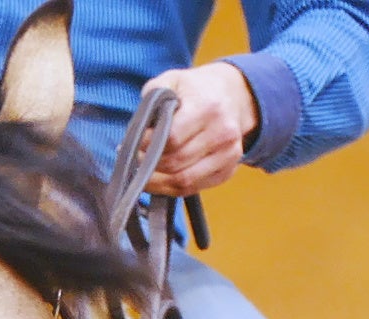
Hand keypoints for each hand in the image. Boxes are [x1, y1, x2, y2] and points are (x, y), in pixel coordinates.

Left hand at [141, 61, 257, 194]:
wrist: (233, 95)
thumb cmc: (196, 89)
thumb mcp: (172, 80)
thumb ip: (153, 96)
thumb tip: (138, 126)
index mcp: (208, 107)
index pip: (172, 138)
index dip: (148, 144)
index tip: (134, 142)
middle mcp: (223, 133)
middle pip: (175, 162)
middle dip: (148, 164)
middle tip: (134, 158)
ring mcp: (229, 154)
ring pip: (183, 181)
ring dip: (156, 181)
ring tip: (141, 172)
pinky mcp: (228, 170)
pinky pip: (192, 188)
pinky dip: (170, 188)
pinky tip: (158, 179)